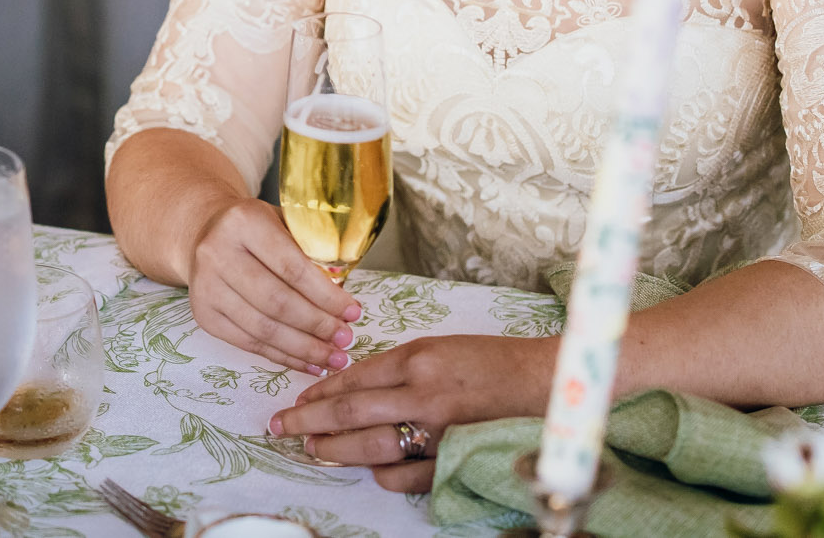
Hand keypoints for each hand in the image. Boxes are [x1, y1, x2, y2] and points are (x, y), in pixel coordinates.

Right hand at [184, 195, 362, 375]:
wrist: (204, 234)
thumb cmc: (257, 230)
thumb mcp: (284, 223)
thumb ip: (313, 252)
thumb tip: (345, 300)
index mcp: (243, 222)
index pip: (292, 268)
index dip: (326, 296)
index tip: (354, 313)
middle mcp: (217, 253)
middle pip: (277, 302)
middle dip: (317, 326)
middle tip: (346, 340)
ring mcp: (205, 287)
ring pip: (263, 329)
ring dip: (304, 348)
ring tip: (333, 358)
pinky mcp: (203, 315)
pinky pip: (248, 344)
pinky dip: (283, 357)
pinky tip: (308, 362)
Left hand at [267, 332, 554, 491]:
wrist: (541, 383)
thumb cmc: (488, 361)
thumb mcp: (438, 347)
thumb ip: (395, 366)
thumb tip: (348, 387)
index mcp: (418, 358)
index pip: (352, 378)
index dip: (318, 392)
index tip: (295, 400)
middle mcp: (424, 393)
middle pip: (350, 411)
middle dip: (309, 421)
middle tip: (282, 428)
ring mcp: (440, 430)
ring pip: (371, 445)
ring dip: (335, 450)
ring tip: (313, 450)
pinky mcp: (455, 458)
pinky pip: (406, 476)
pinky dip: (384, 474)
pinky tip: (371, 469)